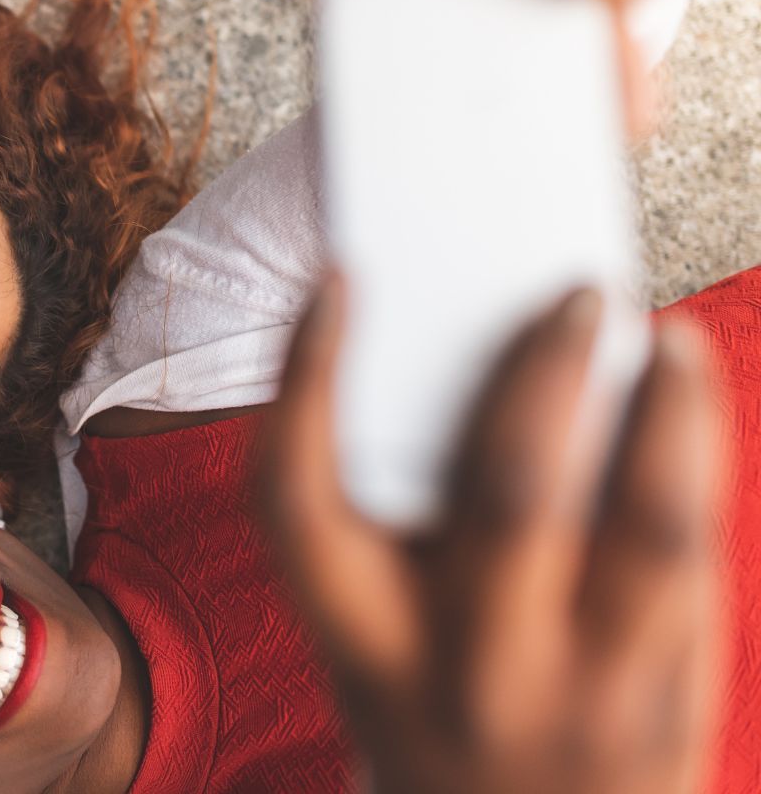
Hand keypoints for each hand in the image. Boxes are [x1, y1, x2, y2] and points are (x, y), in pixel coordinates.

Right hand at [262, 279, 723, 793]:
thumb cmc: (435, 715)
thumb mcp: (375, 645)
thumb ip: (400, 528)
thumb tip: (476, 363)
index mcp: (362, 647)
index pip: (300, 498)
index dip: (307, 377)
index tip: (339, 281)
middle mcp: (468, 672)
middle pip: (509, 492)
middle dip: (544, 371)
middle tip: (570, 292)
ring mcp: (584, 692)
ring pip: (645, 524)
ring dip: (666, 410)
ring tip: (666, 338)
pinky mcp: (673, 699)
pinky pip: (695, 559)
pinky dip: (695, 460)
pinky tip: (687, 402)